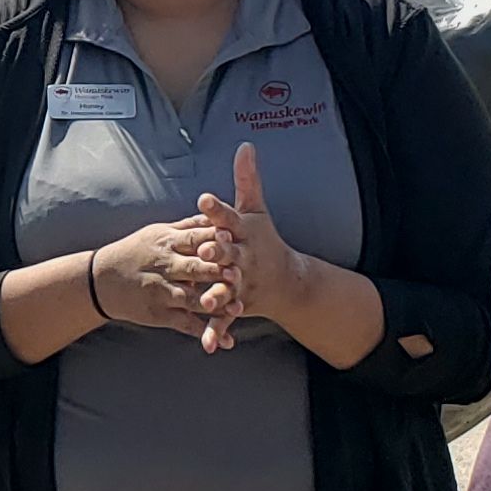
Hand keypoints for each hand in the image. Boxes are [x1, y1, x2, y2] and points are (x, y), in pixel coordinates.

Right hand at [88, 221, 228, 332]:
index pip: (194, 239)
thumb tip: (214, 215)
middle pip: (195, 268)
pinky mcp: (160, 314)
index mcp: (167, 243)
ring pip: (192, 298)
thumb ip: (187, 227)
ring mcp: (162, 292)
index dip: (213, 239)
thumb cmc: (134, 252)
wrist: (100, 280)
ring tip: (238, 308)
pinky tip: (227, 341)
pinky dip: (206, 333)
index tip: (233, 238)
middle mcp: (165, 267)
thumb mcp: (157, 233)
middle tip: (239, 274)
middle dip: (217, 272)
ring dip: (215, 303)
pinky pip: (186, 325)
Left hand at [189, 146, 314, 353]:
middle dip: (219, 253)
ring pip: (228, 288)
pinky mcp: (238, 304)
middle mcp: (245, 257)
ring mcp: (243, 283)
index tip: (204, 198)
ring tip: (205, 301)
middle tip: (206, 250)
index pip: (229, 217)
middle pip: (230, 254)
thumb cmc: (264, 240)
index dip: (218, 208)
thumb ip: (247, 180)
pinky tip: (206, 345)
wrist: (287, 281)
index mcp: (245, 232)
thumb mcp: (257, 209)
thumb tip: (245, 144)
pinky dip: (216, 332)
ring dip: (218, 295)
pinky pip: (226, 319)